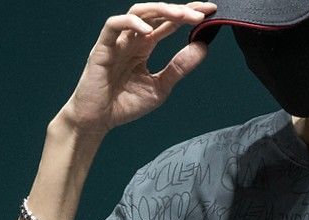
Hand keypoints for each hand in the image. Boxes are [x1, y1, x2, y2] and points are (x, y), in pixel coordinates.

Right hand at [59, 2, 217, 136]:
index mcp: (145, 45)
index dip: (188, 15)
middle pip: (157, 13)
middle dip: (179, 10)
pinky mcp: (102, 47)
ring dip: (160, 10)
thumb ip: (179, 68)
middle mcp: (132, 38)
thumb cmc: (125, 103)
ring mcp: (118, 40)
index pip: (169, 23)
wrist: (98, 120)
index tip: (209, 12)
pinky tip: (148, 31)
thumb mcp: (160, 87)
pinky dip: (131, 23)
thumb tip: (202, 47)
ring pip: (138, 12)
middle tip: (201, 12)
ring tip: (181, 16)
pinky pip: (114, 25)